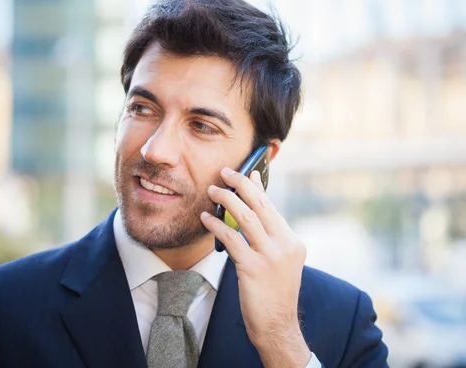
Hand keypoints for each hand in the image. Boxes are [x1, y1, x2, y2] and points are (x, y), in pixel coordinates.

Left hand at [200, 167, 310, 367]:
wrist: (277, 327)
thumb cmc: (272, 293)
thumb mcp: (277, 262)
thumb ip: (267, 238)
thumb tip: (250, 213)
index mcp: (293, 243)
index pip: (272, 208)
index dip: (257, 187)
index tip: (247, 171)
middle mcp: (286, 246)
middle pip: (261, 206)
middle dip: (241, 184)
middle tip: (225, 171)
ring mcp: (271, 257)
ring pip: (246, 217)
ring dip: (227, 200)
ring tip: (212, 190)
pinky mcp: (254, 269)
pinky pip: (232, 239)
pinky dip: (217, 225)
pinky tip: (205, 219)